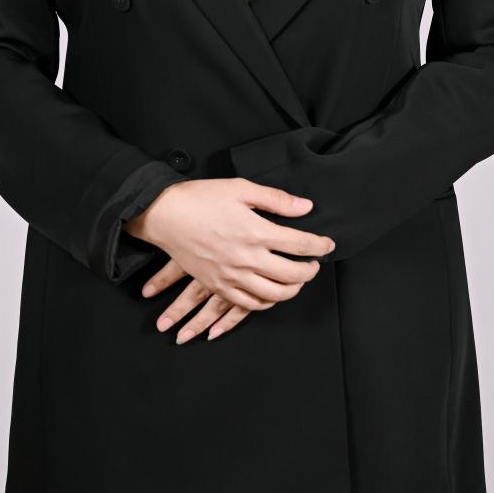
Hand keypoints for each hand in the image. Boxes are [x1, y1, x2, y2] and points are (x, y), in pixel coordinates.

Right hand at [126, 177, 335, 342]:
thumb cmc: (202, 197)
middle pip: (292, 274)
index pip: (300, 244)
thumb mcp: (240, 188)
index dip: (320, 245)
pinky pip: (248, 304)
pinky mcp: (218, 285)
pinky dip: (266, 303)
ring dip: (292, 290)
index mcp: (255, 231)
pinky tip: (272, 294)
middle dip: (310, 271)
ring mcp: (231, 276)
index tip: (328, 244)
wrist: (165, 215)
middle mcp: (246, 258)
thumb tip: (306, 207)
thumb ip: (276, 199)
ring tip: (297, 280)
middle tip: (314, 264)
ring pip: (273, 295)